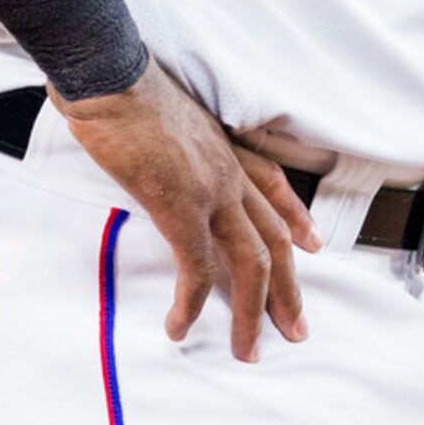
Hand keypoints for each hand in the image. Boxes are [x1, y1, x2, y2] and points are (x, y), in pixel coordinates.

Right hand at [48, 57, 321, 361]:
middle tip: (296, 327)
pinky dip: (192, 305)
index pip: (274, 184)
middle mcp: (228, 169)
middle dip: (289, 288)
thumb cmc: (123, 86)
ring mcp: (211, 190)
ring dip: (254, 312)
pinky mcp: (181, 208)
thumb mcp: (164, 112)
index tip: (314, 244)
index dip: (296, 217)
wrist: (109, 74)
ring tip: (250, 350)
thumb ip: (171, 140)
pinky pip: (197, 270)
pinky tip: (180, 328)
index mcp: (224, 144)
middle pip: (274, 237)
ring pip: (252, 263)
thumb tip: (155, 153)